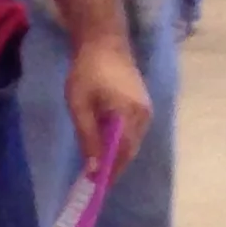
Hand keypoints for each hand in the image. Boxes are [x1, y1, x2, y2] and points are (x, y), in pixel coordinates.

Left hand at [64, 37, 152, 176]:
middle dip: (113, 166)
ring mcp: (146, 110)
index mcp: (129, 114)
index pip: (122, 154)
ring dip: (116, 154)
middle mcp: (143, 115)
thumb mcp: (80, 105)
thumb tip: (93, 169)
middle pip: (129, 151)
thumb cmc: (88, 70)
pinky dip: (120, 142)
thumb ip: (87, 137)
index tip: (97, 187)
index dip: (110, 172)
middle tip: (95, 178)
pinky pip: (133, 132)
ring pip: (132, 143)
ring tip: (98, 163)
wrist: (104, 40)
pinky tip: (106, 144)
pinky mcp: (143, 106)